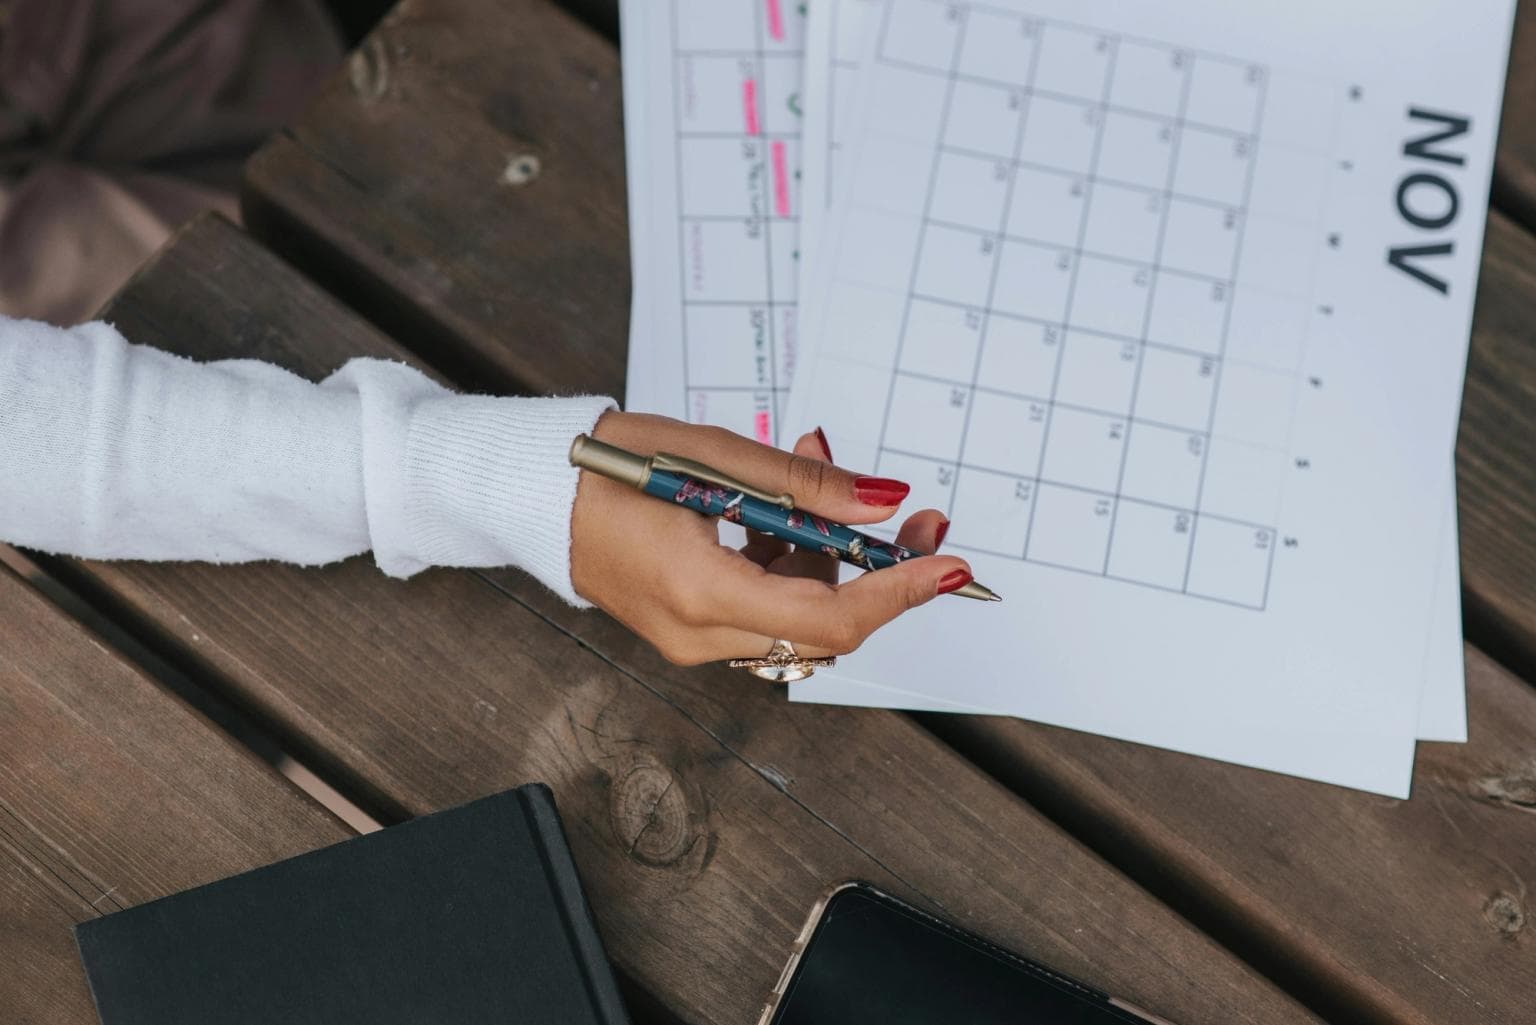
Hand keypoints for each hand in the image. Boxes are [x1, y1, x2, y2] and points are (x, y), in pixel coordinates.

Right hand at [570, 411, 972, 665]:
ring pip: (802, 620)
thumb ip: (805, 486)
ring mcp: (695, 639)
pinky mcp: (694, 628)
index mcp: (701, 593)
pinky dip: (795, 563)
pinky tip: (783, 510)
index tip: (952, 565)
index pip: (831, 617)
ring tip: (817, 475)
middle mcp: (700, 634)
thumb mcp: (712, 455)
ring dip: (832, 557)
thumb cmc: (607, 465)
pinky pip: (770, 610)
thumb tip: (884, 504)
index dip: (901, 592)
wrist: (536, 493)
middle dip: (880, 574)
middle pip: (827, 629)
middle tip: (916, 520)